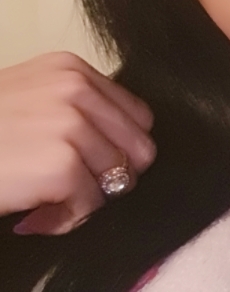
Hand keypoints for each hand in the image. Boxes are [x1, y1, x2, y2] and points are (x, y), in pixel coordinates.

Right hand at [0, 52, 154, 234]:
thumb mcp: (27, 101)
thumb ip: (75, 111)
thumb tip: (128, 153)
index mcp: (71, 70)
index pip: (138, 119)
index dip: (116, 151)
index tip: (80, 167)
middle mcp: (75, 89)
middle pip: (139, 151)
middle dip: (108, 179)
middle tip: (65, 191)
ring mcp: (71, 125)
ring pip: (118, 182)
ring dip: (82, 203)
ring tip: (41, 201)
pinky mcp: (62, 164)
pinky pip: (91, 205)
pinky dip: (63, 221)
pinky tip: (32, 216)